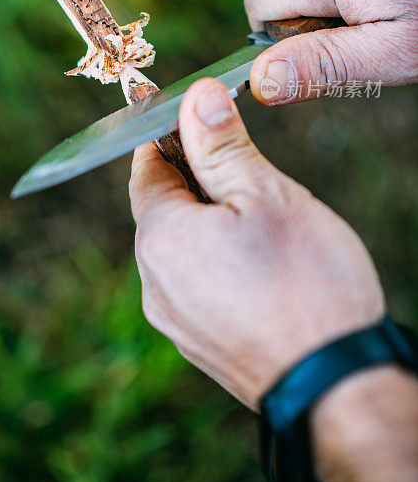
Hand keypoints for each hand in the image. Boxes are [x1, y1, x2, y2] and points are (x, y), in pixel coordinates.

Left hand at [129, 78, 384, 408]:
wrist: (336, 384)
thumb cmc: (307, 284)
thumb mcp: (266, 195)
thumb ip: (221, 145)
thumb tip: (197, 97)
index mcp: (161, 238)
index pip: (146, 168)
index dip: (170, 136)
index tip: (199, 121)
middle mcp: (154, 282)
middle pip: (162, 208)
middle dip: (197, 180)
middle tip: (247, 170)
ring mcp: (175, 319)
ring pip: (181, 247)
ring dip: (209, 222)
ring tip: (261, 221)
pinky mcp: (198, 344)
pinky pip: (195, 284)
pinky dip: (216, 262)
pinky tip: (259, 264)